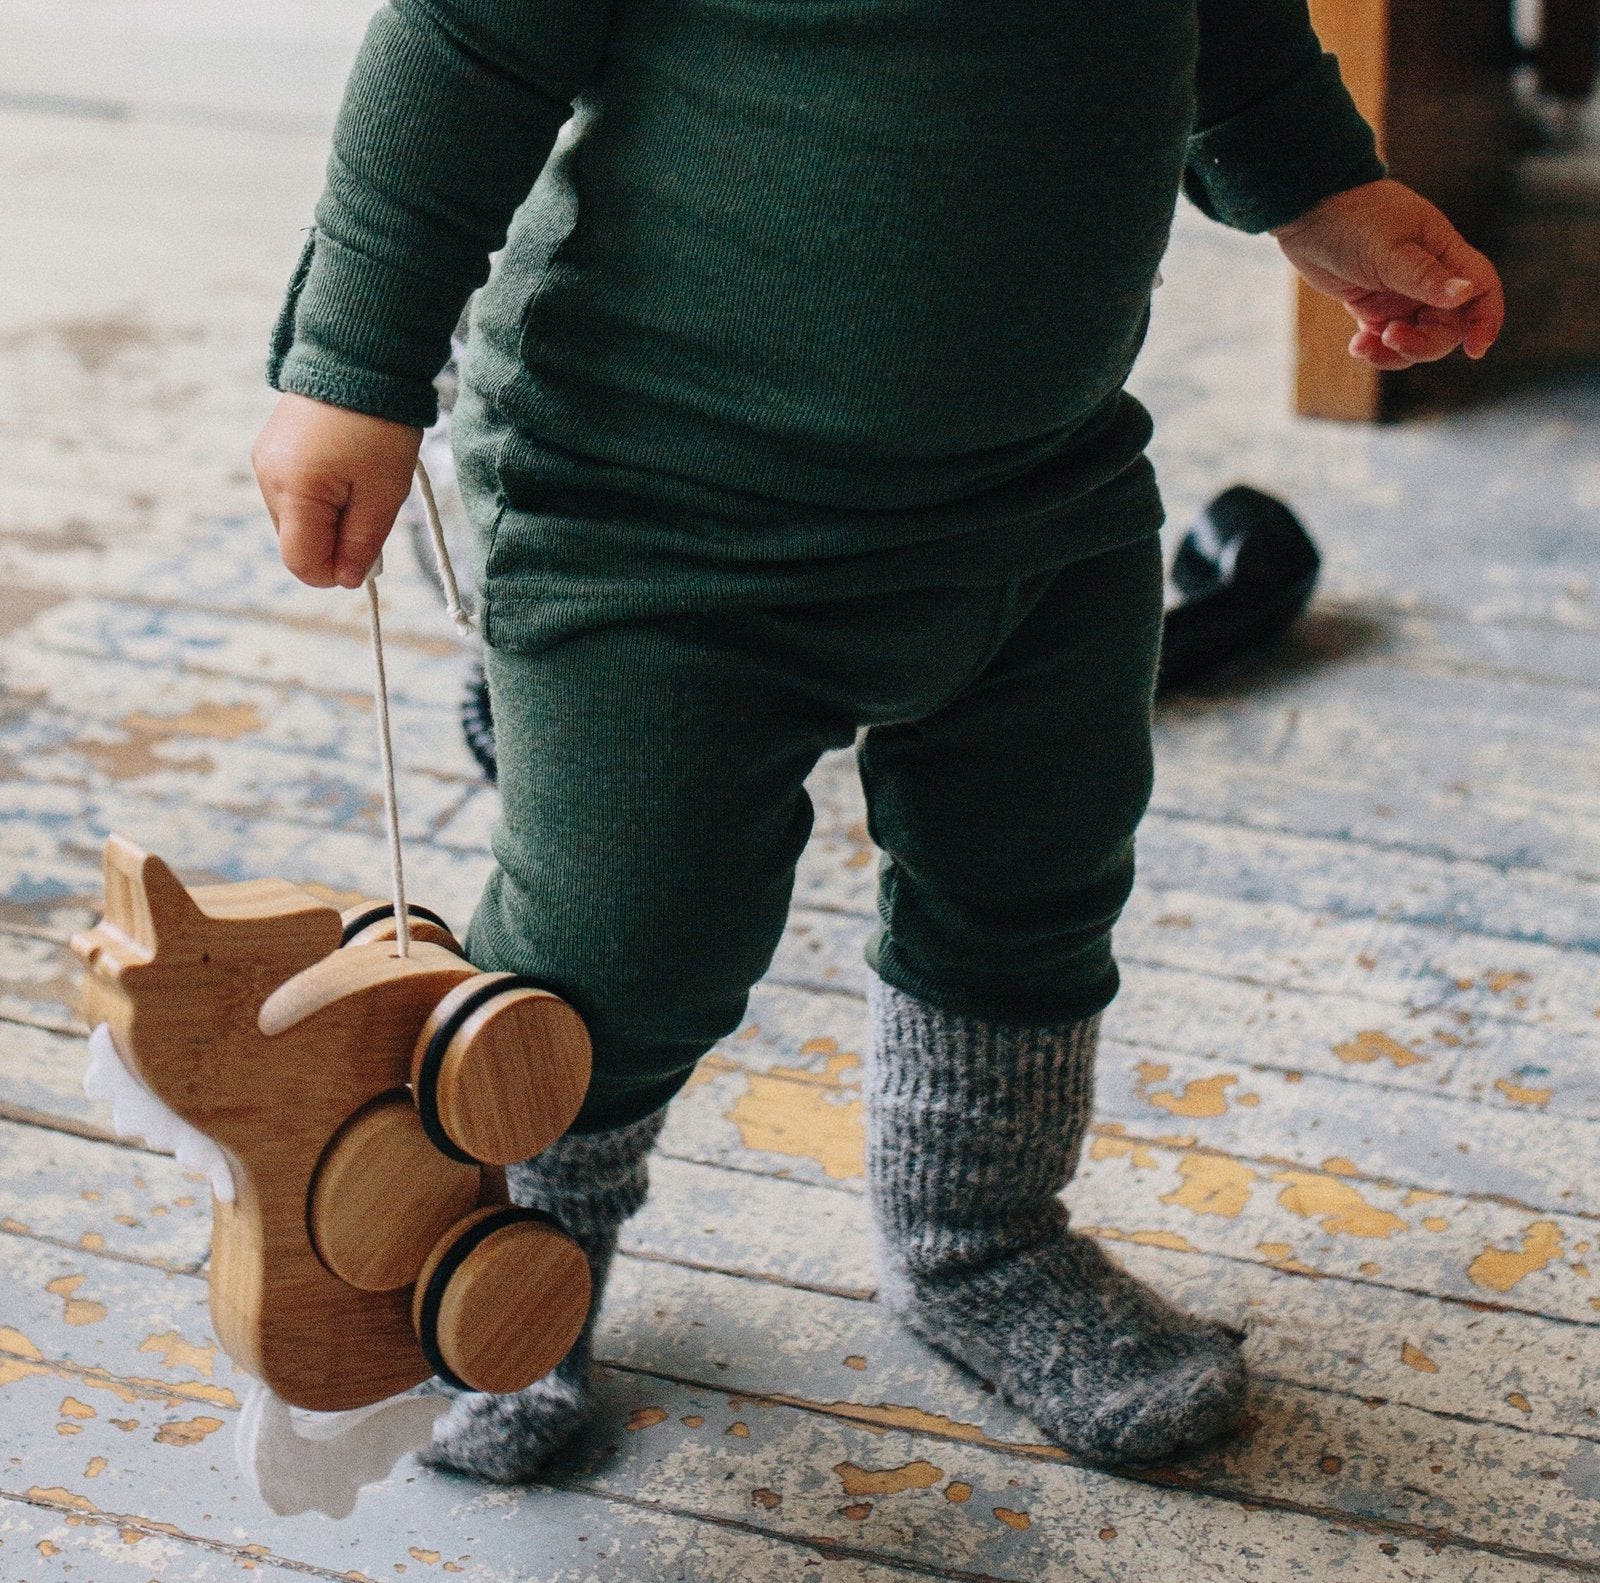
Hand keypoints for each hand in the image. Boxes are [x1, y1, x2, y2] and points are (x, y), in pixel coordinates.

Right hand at [252, 393, 423, 588]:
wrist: (359, 357)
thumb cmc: (378, 426)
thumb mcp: (383, 493)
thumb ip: (362, 543)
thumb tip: (348, 579)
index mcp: (293, 491)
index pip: (301, 562)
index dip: (335, 573)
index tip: (367, 560)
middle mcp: (268, 478)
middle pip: (297, 543)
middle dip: (335, 542)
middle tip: (371, 509)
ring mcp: (266, 461)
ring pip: (296, 520)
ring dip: (329, 518)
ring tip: (361, 483)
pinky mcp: (272, 449)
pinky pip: (294, 493)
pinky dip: (321, 497)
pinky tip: (345, 470)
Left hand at [1272, 178, 1504, 368]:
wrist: (1308, 211)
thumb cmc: (1352, 220)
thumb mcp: (1389, 250)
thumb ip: (1425, 276)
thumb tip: (1465, 293)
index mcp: (1444, 254)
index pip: (1482, 289)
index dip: (1486, 320)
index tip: (1475, 350)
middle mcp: (1429, 277)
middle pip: (1447, 325)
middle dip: (1424, 343)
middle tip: (1391, 338)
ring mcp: (1401, 293)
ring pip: (1416, 337)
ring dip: (1394, 352)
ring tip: (1363, 345)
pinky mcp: (1374, 305)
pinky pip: (1385, 339)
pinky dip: (1374, 348)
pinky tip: (1356, 345)